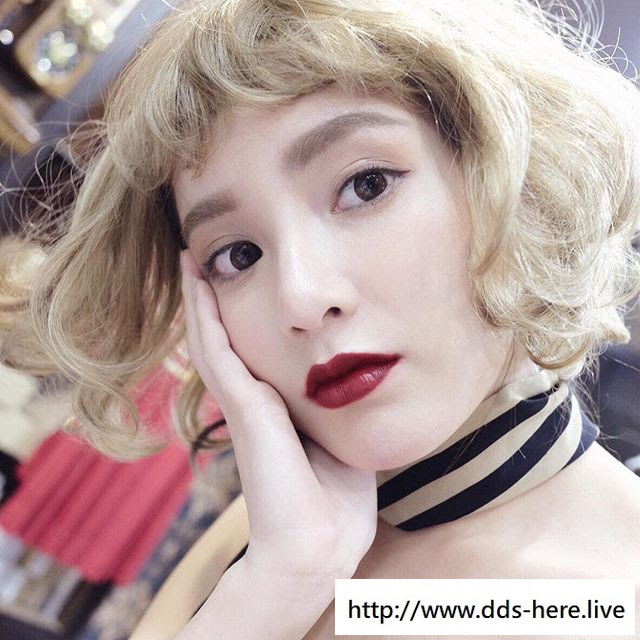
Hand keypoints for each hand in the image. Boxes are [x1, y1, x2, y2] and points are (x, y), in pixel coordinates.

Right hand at [180, 251, 377, 581]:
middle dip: (213, 299)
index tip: (239, 279)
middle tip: (203, 257)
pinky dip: (203, 314)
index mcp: (276, 409)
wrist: (319, 546)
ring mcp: (244, 403)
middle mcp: (253, 401)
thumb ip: (340, 410)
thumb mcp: (342, 439)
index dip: (238, 317)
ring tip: (191, 258)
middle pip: (225, 338)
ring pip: (212, 338)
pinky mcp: (244, 407)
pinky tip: (197, 280)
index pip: (251, 351)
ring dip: (200, 298)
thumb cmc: (336, 500)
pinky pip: (216, 349)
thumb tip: (361, 383)